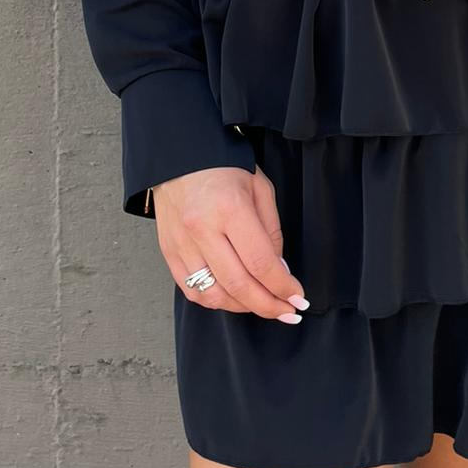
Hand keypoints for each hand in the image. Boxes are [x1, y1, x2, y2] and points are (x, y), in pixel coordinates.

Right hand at [151, 165, 309, 323]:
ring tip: (262, 304)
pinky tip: (234, 297)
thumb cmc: (225, 167)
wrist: (180, 155)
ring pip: (213, 295)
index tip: (298, 297)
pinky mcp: (168, 252)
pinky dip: (216, 300)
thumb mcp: (260, 189)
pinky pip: (192, 290)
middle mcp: (202, 229)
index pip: (260, 263)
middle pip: (238, 285)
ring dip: (243, 307)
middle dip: (269, 305)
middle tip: (288, 312)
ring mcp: (181, 243)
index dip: (283, 287)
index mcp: (229, 209)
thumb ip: (271, 233)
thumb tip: (279, 272)